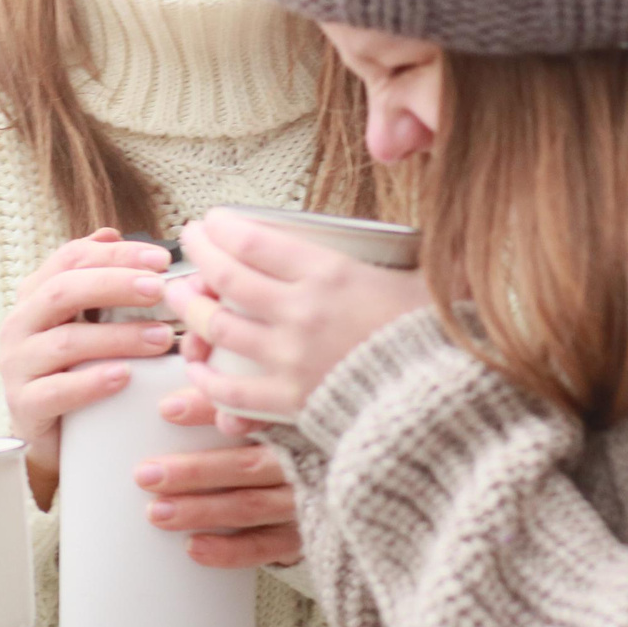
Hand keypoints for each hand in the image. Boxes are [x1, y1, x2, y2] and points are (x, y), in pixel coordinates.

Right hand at [0, 228, 176, 507]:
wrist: (43, 436)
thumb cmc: (71, 368)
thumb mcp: (82, 320)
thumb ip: (95, 278)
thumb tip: (111, 233)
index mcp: (36, 294)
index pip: (72, 258)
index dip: (117, 254)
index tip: (162, 258)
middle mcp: (20, 324)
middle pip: (64, 291)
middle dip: (116, 285)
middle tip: (161, 289)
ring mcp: (17, 365)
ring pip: (66, 342)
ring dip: (119, 337)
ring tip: (162, 338)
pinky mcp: (24, 405)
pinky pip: (56, 391)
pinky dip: (92, 382)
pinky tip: (125, 376)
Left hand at [144, 392, 302, 568]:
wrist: (349, 481)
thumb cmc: (301, 440)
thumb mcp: (281, 413)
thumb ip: (238, 402)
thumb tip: (176, 398)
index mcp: (297, 423)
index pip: (252, 413)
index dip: (208, 410)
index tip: (167, 409)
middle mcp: (304, 461)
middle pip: (244, 465)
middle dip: (192, 471)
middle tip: (145, 474)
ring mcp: (305, 500)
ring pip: (248, 505)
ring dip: (200, 510)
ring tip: (157, 512)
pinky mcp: (304, 534)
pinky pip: (265, 547)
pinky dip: (229, 550)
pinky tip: (194, 547)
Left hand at [169, 210, 431, 429]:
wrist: (448, 406)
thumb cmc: (442, 339)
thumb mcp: (428, 281)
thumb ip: (416, 255)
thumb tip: (444, 225)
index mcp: (331, 273)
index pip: (254, 240)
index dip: (222, 227)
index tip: (212, 220)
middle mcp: (302, 311)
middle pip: (226, 277)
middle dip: (198, 256)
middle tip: (189, 245)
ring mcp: (291, 359)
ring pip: (218, 329)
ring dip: (190, 311)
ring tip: (179, 296)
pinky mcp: (291, 402)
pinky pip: (232, 390)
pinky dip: (208, 378)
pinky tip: (198, 368)